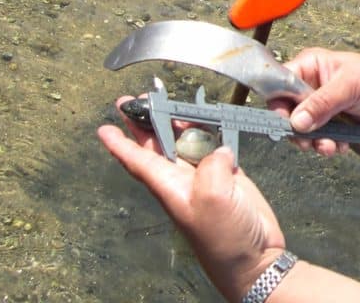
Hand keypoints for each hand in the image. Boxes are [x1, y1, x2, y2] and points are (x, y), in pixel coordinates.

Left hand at [98, 99, 285, 301]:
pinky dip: (213, 130)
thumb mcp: (212, 197)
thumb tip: (219, 148)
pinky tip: (212, 118)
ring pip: (186, 142)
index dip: (120, 144)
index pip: (138, 160)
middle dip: (145, 122)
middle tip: (135, 100)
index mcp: (170, 186)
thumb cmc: (225, 239)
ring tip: (171, 100)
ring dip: (179, 121)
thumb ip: (212, 165)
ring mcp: (205, 177)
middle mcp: (182, 180)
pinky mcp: (228, 176)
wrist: (255, 259)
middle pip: (158, 145)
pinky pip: (216, 146)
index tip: (104, 129)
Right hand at [281, 49, 359, 156]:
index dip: (279, 103)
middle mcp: (313, 85)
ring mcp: (323, 107)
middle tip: (306, 142)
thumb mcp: (349, 86)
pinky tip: (342, 147)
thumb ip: (321, 103)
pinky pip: (320, 139)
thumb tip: (295, 122)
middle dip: (297, 129)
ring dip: (314, 141)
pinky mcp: (335, 126)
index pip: (281, 83)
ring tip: (329, 147)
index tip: (284, 122)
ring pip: (303, 129)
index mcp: (312, 66)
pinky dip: (328, 146)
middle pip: (288, 111)